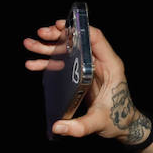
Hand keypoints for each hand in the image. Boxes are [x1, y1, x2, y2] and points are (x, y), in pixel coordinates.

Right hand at [23, 22, 146, 142]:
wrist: (122, 126)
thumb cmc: (118, 120)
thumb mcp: (99, 123)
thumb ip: (80, 126)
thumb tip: (58, 126)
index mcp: (111, 66)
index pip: (96, 39)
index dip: (79, 29)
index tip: (61, 26)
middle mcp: (100, 63)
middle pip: (78, 41)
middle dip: (58, 36)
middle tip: (40, 34)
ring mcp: (90, 68)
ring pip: (68, 51)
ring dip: (49, 47)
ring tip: (30, 45)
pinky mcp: (81, 75)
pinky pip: (64, 63)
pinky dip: (49, 62)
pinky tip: (34, 64)